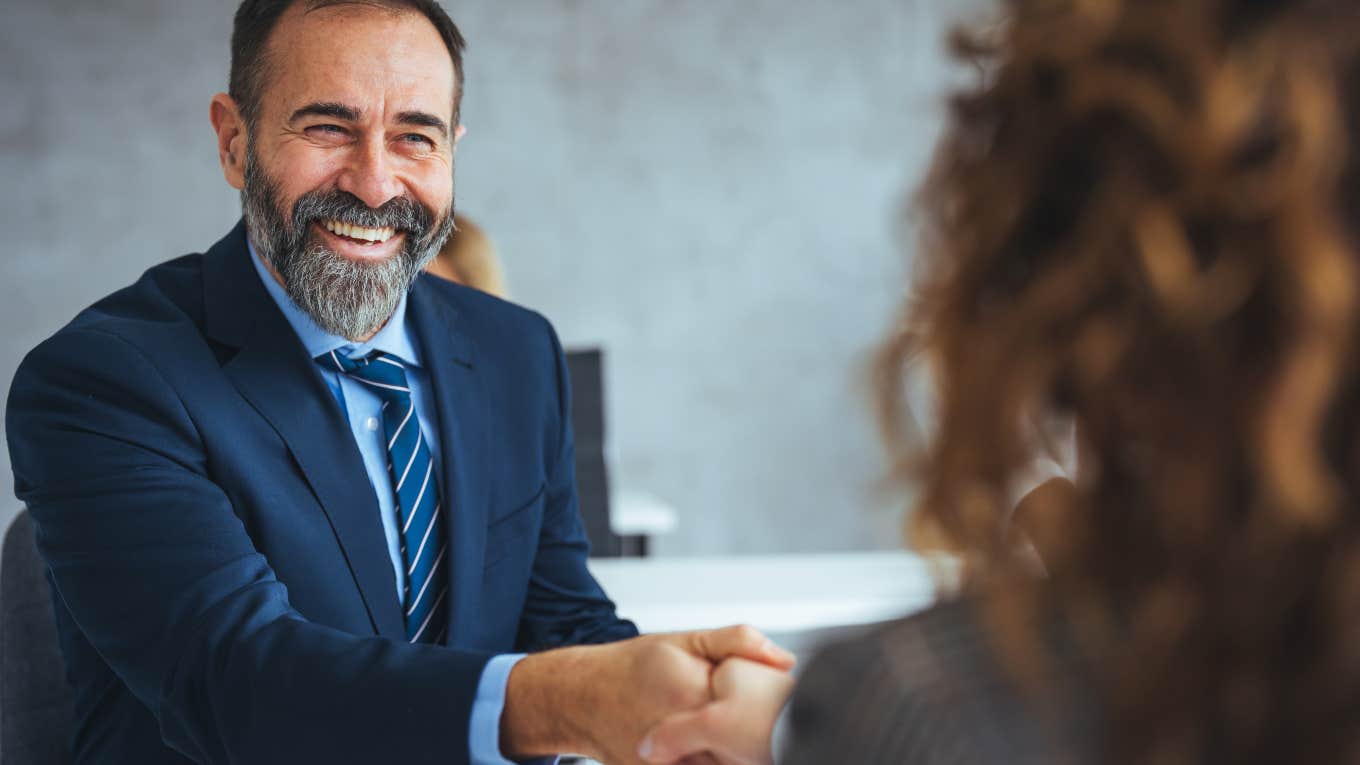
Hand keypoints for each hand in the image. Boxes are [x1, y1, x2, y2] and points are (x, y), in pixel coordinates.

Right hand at [501, 625, 794, 764]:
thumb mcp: (685, 640)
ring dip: (736, 758)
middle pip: (744, 751)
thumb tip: (786, 659)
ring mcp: (666, 762)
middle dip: (758, 743)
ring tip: (744, 744)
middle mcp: (679, 732)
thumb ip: (738, 643)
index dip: (772, 715)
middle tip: (767, 730)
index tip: (780, 710)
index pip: (755, 715)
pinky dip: (713, 762)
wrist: (582, 697)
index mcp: (694, 691)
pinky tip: (714, 752)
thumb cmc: (635, 666)